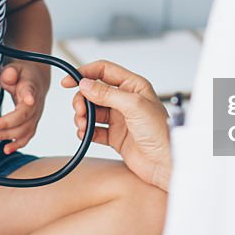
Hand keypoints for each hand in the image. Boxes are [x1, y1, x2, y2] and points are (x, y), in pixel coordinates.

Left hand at [0, 62, 49, 153]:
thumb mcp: (15, 68)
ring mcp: (35, 115)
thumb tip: (9, 76)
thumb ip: (11, 72)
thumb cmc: (21, 75)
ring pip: (25, 129)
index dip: (30, 96)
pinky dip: (17, 144)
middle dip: (8, 124)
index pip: (31, 92)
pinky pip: (27, 136)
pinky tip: (6, 149)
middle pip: (24, 116)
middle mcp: (36, 103)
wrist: (35, 80)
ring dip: (9, 136)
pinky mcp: (31, 123)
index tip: (28, 100)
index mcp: (31, 87)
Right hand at [61, 61, 171, 190]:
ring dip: (83, 116)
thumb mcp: (134, 106)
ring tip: (83, 124)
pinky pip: (94, 130)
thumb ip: (107, 94)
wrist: (165, 163)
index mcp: (133, 86)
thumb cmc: (161, 132)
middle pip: (94, 92)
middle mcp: (125, 100)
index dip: (85, 73)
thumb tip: (85, 84)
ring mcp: (120, 119)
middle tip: (80, 110)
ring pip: (92, 111)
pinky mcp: (116, 136)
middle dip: (82, 100)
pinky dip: (86, 131)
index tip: (69, 81)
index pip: (104, 71)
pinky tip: (85, 134)